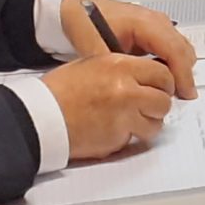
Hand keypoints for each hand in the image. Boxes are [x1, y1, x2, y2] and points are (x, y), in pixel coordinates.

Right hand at [39, 54, 176, 159]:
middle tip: (147, 108)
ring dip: (147, 124)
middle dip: (157, 105)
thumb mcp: (93, 65)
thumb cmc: (60, 92)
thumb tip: (146, 76)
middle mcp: (126, 88)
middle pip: (164, 100)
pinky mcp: (117, 137)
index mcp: (120, 65)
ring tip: (130, 121)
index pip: (162, 73)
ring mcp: (124, 115)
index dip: (164, 83)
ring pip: (156, 123)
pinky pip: (136, 139)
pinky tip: (114, 130)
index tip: (160, 88)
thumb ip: (123, 70)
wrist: (40, 117)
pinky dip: (129, 137)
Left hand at [61, 0, 197, 98]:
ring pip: (182, 49)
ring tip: (167, 91)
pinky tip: (160, 79)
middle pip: (184, 50)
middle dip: (184, 75)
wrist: (79, 6)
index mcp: (144, 22)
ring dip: (179, 70)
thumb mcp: (95, 48)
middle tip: (176, 99)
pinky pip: (174, 48)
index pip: (174, 49)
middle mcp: (156, 21)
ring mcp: (158, 23)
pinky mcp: (156, 29)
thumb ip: (115, 69)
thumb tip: (129, 91)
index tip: (183, 95)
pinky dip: (173, 65)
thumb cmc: (86, 21)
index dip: (182, 75)